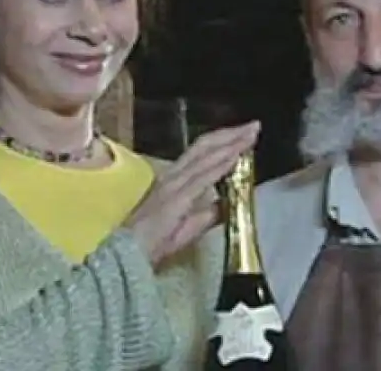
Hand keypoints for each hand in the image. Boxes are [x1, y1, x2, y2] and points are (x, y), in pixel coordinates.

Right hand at [125, 120, 260, 266]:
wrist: (126, 255)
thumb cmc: (150, 243)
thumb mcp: (185, 227)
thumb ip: (204, 215)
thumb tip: (224, 206)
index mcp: (175, 180)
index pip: (201, 153)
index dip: (223, 140)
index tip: (244, 133)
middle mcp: (174, 176)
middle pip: (205, 147)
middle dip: (231, 134)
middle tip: (254, 126)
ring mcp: (175, 185)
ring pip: (206, 157)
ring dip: (230, 143)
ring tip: (250, 134)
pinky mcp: (177, 198)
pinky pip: (202, 177)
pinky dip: (220, 164)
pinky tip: (235, 156)